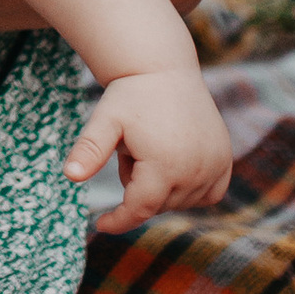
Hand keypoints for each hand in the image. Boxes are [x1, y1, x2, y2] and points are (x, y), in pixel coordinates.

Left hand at [63, 62, 231, 228]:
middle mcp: (196, 169)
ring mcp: (216, 165)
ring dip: (161, 186)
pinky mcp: (225, 160)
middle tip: (131, 149)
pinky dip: (190, 190)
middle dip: (138, 187)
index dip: (119, 220)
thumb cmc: (131, 95)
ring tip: (151, 148)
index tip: (100, 224)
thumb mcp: (104, 120)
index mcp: (166, 164)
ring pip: (181, 201)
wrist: (164, 69)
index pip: (140, 209)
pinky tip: (175, 167)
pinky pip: (209, 194)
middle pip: (158, 205)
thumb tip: (69, 176)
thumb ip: (89, 150)